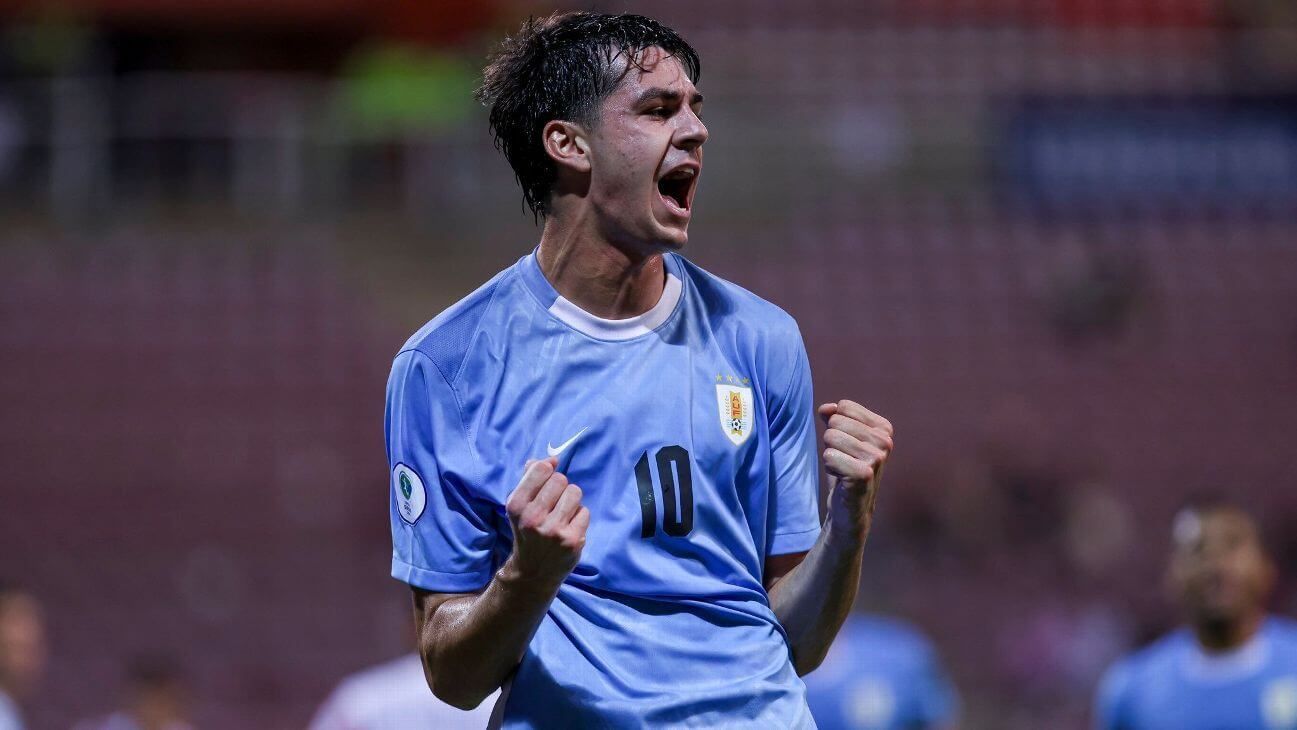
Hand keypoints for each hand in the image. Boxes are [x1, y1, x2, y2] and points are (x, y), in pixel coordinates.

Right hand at [502, 456, 588, 586]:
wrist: (532, 572)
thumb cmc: (527, 531)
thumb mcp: (520, 505)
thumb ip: (531, 478)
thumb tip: (552, 459)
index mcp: (516, 505)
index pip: (540, 469)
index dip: (547, 472)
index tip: (545, 483)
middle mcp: (533, 517)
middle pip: (560, 479)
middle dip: (560, 488)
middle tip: (554, 504)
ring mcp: (553, 530)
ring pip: (575, 493)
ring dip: (571, 501)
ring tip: (562, 514)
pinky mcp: (572, 540)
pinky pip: (584, 511)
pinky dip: (579, 517)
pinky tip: (568, 528)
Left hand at [818, 399, 892, 533]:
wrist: (851, 507)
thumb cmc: (845, 470)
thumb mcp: (840, 439)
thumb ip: (834, 418)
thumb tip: (827, 408)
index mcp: (883, 428)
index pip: (844, 406)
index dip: (836, 425)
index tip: (846, 446)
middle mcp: (885, 440)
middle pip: (836, 421)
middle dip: (832, 441)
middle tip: (844, 460)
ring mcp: (877, 457)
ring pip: (830, 437)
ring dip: (830, 455)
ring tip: (843, 469)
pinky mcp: (865, 473)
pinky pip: (829, 456)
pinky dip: (830, 467)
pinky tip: (842, 479)